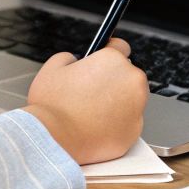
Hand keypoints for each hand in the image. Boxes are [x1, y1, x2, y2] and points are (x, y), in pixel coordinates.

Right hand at [22, 39, 148, 163]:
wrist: (53, 141)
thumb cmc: (52, 107)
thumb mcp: (52, 68)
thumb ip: (69, 58)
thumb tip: (75, 62)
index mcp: (113, 60)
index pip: (121, 47)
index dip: (109, 54)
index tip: (104, 62)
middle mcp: (131, 81)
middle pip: (128, 76)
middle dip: (113, 82)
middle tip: (90, 93)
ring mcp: (136, 107)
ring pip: (131, 101)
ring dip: (117, 104)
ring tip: (90, 113)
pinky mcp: (134, 131)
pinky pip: (128, 124)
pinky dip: (116, 125)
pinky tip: (96, 127)